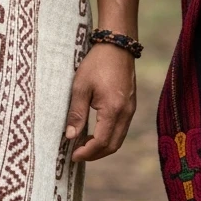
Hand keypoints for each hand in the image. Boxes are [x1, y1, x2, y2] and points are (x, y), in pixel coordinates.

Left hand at [64, 43, 136, 161]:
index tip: (73, 155)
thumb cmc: (97, 63)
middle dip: (95, 154)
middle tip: (77, 154)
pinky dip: (109, 136)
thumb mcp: (81, 86)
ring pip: (119, 139)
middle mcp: (126, 113)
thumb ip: (76, 113)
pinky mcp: (131, 105)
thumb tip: (70, 136)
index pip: (101, 142)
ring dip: (102, 146)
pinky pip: (121, 129)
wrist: (117, 45)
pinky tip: (95, 132)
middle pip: (113, 145)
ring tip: (84, 145)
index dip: (87, 152)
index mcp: (113, 109)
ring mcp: (130, 109)